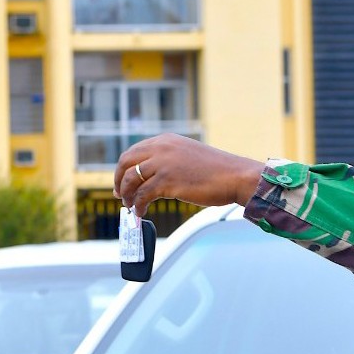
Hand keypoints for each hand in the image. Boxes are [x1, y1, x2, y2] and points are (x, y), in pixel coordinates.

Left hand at [113, 133, 265, 216]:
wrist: (235, 176)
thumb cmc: (216, 170)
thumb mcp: (186, 155)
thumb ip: (168, 160)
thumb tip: (151, 176)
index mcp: (165, 141)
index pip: (133, 152)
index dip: (123, 169)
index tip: (121, 182)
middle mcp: (161, 148)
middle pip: (125, 163)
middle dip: (119, 181)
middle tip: (120, 195)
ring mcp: (163, 164)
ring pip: (131, 180)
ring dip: (127, 196)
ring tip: (130, 206)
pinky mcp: (167, 181)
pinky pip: (142, 195)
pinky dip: (138, 206)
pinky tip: (140, 212)